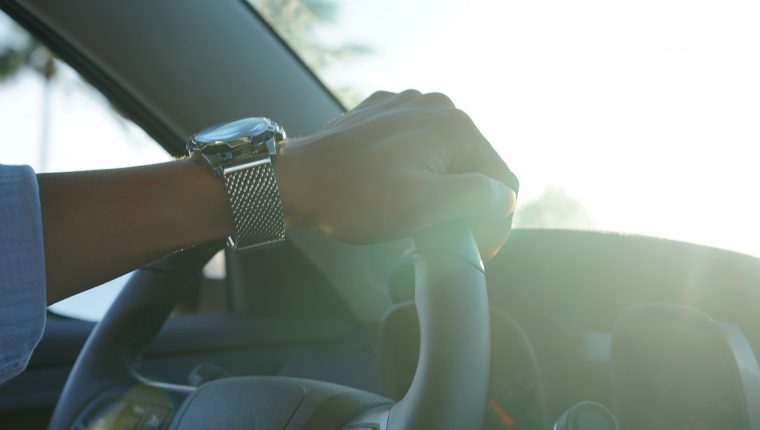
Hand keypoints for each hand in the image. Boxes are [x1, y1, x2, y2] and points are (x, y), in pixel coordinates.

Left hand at [276, 90, 518, 259]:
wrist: (294, 182)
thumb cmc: (355, 199)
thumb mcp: (427, 206)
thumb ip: (479, 197)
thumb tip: (505, 197)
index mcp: (455, 126)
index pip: (502, 181)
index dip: (497, 224)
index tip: (476, 252)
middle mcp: (436, 106)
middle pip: (475, 167)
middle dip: (467, 206)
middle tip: (443, 240)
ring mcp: (407, 105)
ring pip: (446, 157)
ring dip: (442, 191)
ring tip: (417, 220)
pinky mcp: (382, 114)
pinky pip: (417, 147)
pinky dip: (416, 173)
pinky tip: (395, 194)